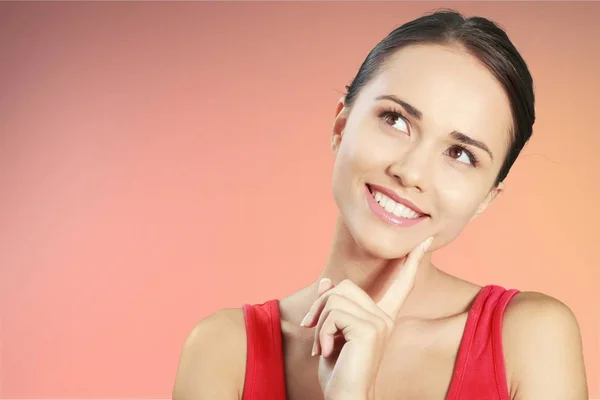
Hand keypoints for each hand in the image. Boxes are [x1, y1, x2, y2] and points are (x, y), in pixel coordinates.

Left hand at [300, 237, 432, 399]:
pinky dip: (321, 331)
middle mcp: (385, 317)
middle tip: (311, 329)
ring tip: (321, 346)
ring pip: (334, 298)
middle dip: (319, 306)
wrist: (345, 398)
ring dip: (318, 323)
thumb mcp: (331, 333)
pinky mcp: (370, 329)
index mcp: (382, 317)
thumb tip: (326, 281)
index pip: (400, 284)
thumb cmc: (339, 371)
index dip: (412, 262)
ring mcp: (380, 322)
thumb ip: (332, 307)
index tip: (425, 242)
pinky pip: (333, 313)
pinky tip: (326, 351)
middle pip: (343, 286)